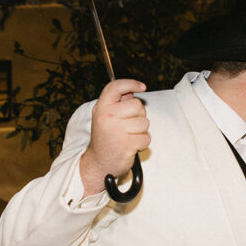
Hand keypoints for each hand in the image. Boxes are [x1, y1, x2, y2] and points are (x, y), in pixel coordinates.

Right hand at [80, 79, 148, 195]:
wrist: (99, 163)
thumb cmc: (105, 138)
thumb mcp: (104, 117)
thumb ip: (117, 103)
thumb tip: (131, 92)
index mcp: (101, 108)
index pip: (115, 87)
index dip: (130, 83)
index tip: (142, 86)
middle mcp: (107, 117)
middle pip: (137, 105)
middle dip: (138, 115)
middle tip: (128, 124)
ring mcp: (117, 130)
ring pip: (144, 122)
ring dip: (141, 131)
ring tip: (128, 136)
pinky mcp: (127, 144)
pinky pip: (146, 137)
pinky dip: (142, 143)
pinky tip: (131, 145)